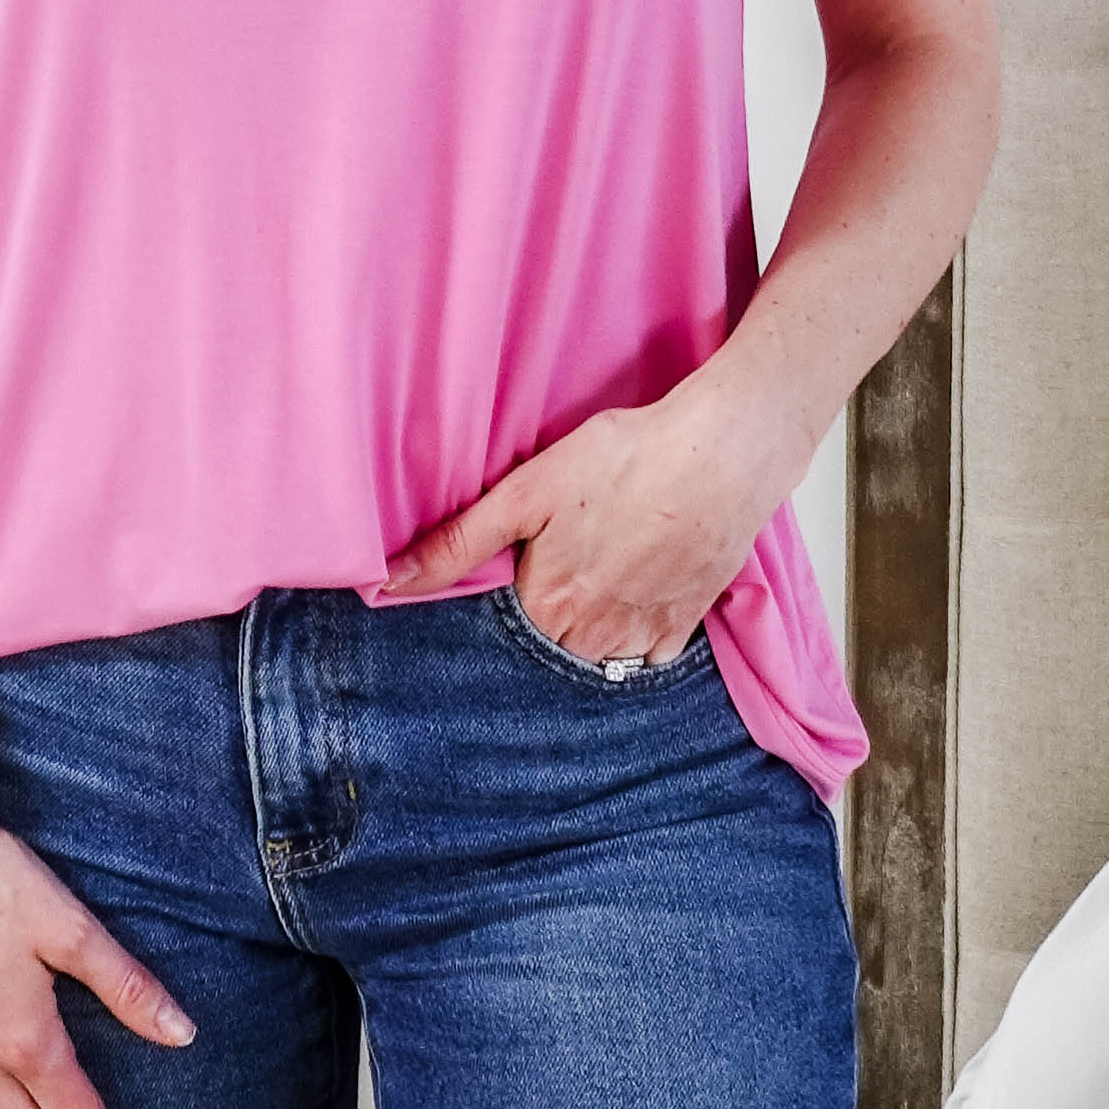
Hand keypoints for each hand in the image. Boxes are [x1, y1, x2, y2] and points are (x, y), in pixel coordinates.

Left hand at [380, 393, 786, 667]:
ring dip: (588, 632)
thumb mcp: (526, 492)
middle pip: (551, 647)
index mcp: (547, 607)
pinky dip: (637, 638)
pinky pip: (650, 655)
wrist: (721, 454)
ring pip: (599, 655)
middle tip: (556, 566)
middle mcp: (594, 636)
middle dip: (544, 620)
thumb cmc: (625, 460)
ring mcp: (645, 635)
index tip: (513, 574)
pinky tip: (632, 594)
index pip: (504, 633)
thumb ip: (458, 542)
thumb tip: (388, 584)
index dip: (503, 600)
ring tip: (593, 577)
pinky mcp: (687, 621)